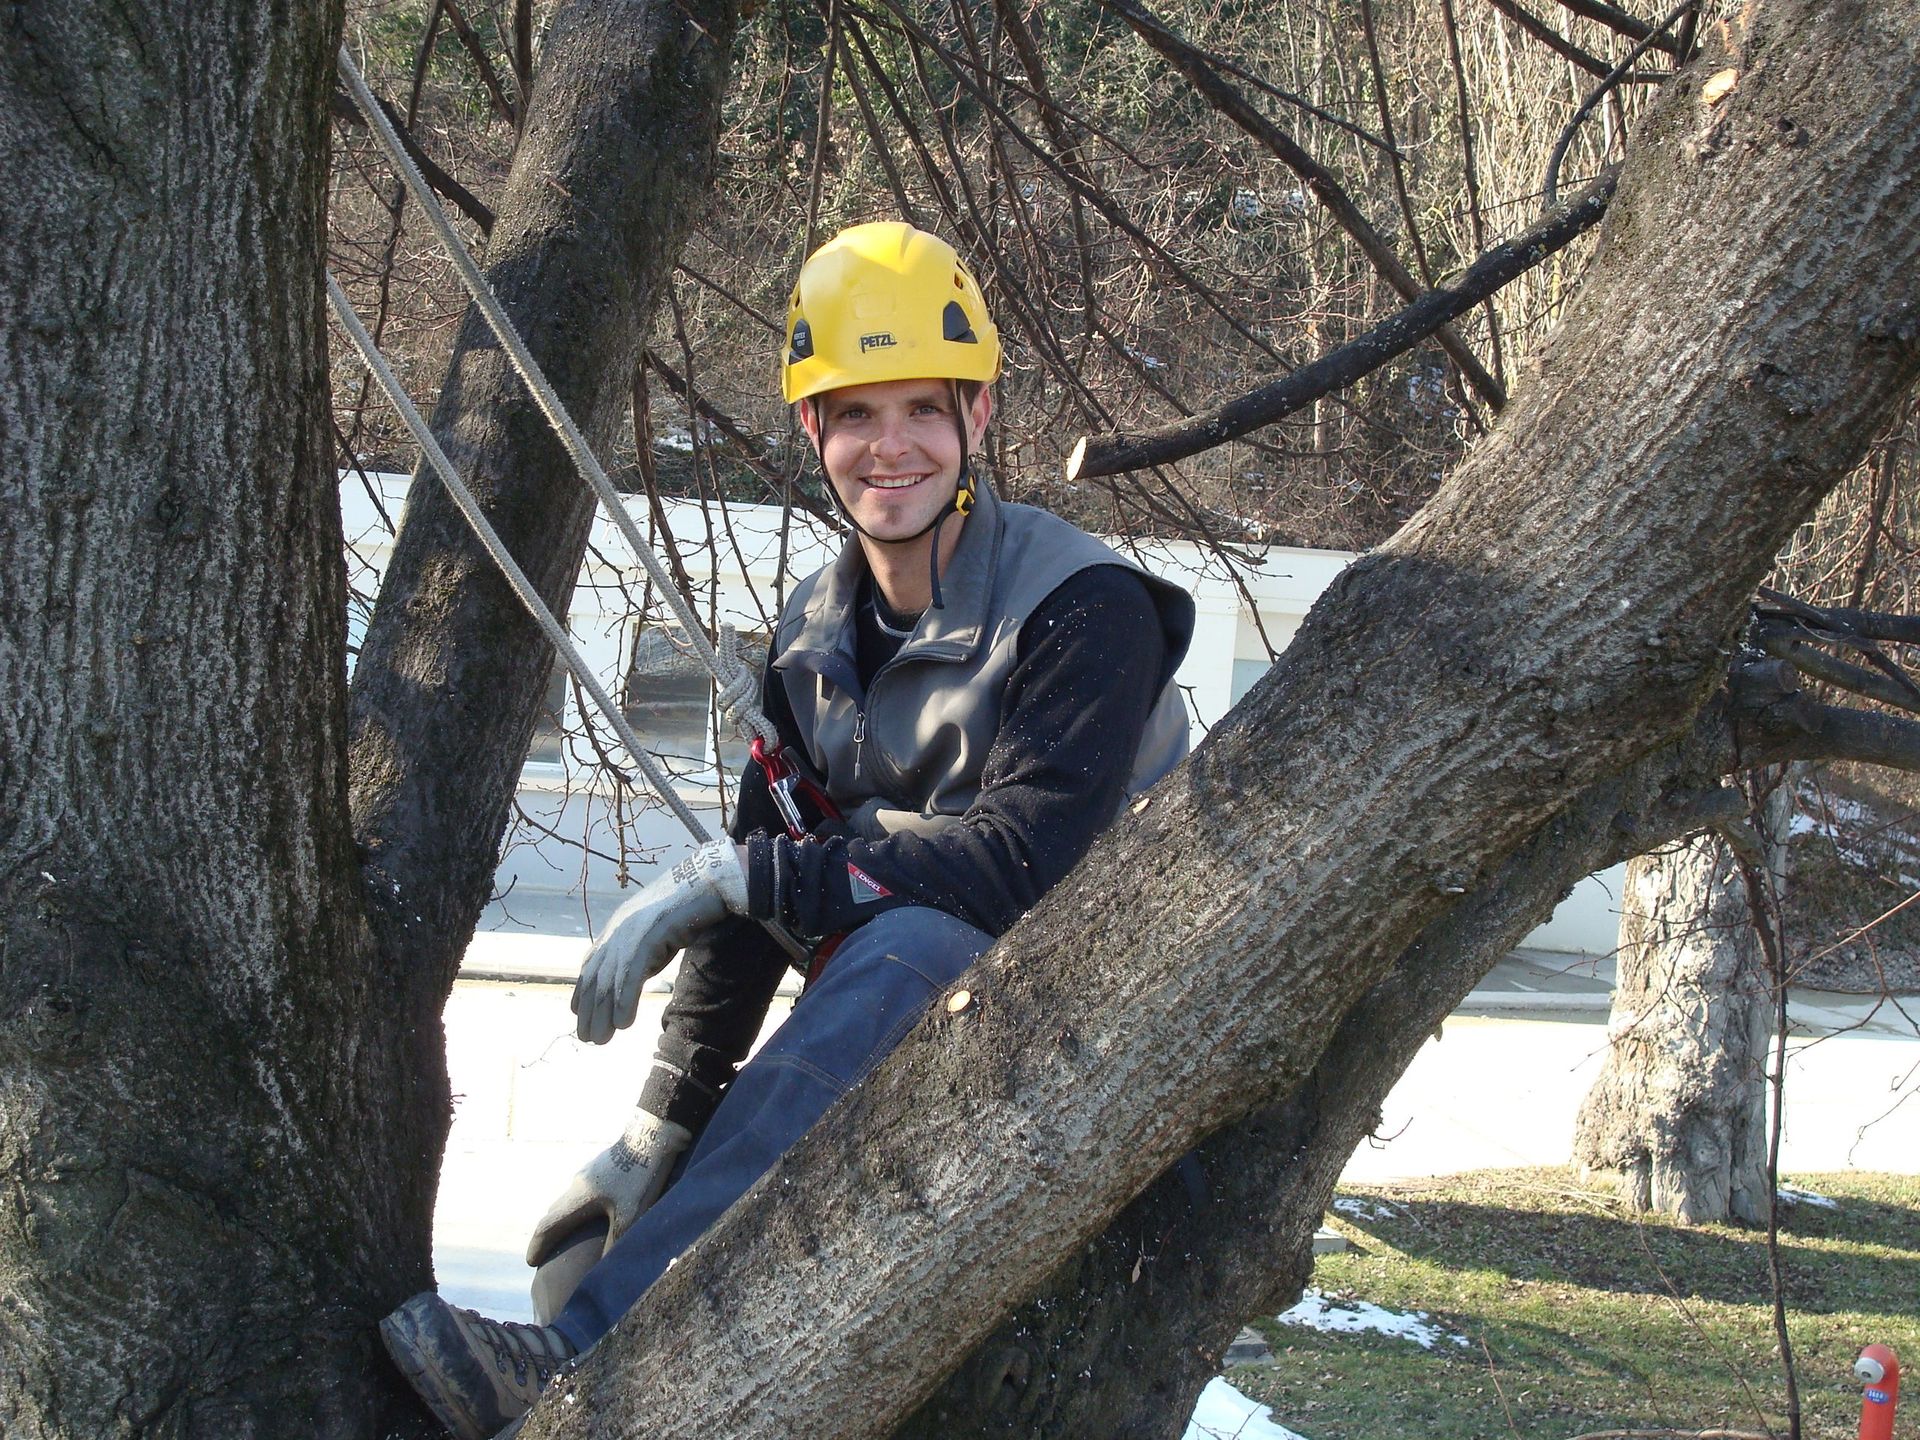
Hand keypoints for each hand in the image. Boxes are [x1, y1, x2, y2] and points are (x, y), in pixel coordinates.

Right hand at [525, 1108, 693, 1265]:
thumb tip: (604, 1273)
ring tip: (566, 1235)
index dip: (538, 1245)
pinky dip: (578, 1207)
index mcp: (579, 1196)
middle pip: (555, 1212)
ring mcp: (588, 1172)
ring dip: (563, 1219)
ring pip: (568, 1199)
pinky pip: (582, 1191)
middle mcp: (577, 1183)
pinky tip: (592, 1211)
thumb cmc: (641, 1176)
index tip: (531, 1262)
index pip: (549, 1225)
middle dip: (549, 1234)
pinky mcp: (602, 1166)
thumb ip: (614, 1243)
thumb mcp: (630, 1215)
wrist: (653, 1134)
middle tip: (545, 1253)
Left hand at [573, 841, 747, 1043]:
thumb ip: (641, 951)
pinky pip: (631, 976)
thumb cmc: (687, 906)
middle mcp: (618, 931)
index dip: (583, 990)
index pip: (591, 964)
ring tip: (602, 1039)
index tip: (578, 1013)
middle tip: (588, 1038)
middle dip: (589, 1010)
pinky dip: (625, 1002)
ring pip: (610, 980)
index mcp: (618, 928)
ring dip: (603, 1013)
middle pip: (596, 977)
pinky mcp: (648, 937)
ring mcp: (631, 933)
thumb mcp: (655, 932)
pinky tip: (623, 1024)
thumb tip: (635, 973)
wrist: (706, 882)